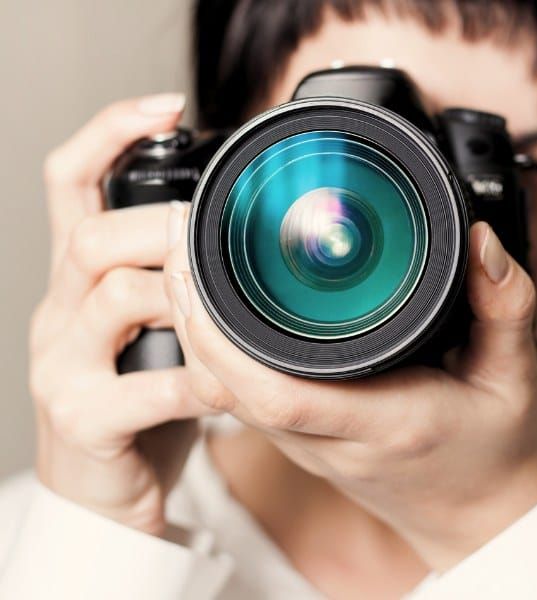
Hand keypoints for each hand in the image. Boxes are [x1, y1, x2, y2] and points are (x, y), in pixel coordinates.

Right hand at [29, 94, 218, 535]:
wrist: (107, 495)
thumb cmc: (143, 403)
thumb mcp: (155, 331)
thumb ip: (180, 284)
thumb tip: (236, 236)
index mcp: (79, 280)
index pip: (72, 182)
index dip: (109, 133)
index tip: (166, 103)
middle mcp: (60, 312)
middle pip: (93, 236)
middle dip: (164, 233)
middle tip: (223, 251)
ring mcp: (61, 365)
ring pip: (116, 297)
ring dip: (190, 304)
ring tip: (236, 324)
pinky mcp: (81, 418)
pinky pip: (147, 387)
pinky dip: (202, 381)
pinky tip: (233, 390)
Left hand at [165, 210, 536, 569]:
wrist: (485, 515)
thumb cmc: (499, 450)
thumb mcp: (516, 376)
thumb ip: (506, 304)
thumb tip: (482, 241)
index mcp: (384, 423)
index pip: (280, 393)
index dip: (222, 339)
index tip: (200, 268)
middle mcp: (334, 441)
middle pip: (229, 387)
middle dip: (190, 314)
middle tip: (179, 237)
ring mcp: (312, 447)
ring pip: (225, 395)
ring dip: (195, 331)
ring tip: (187, 258)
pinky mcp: (306, 442)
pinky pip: (242, 399)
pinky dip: (215, 351)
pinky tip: (215, 306)